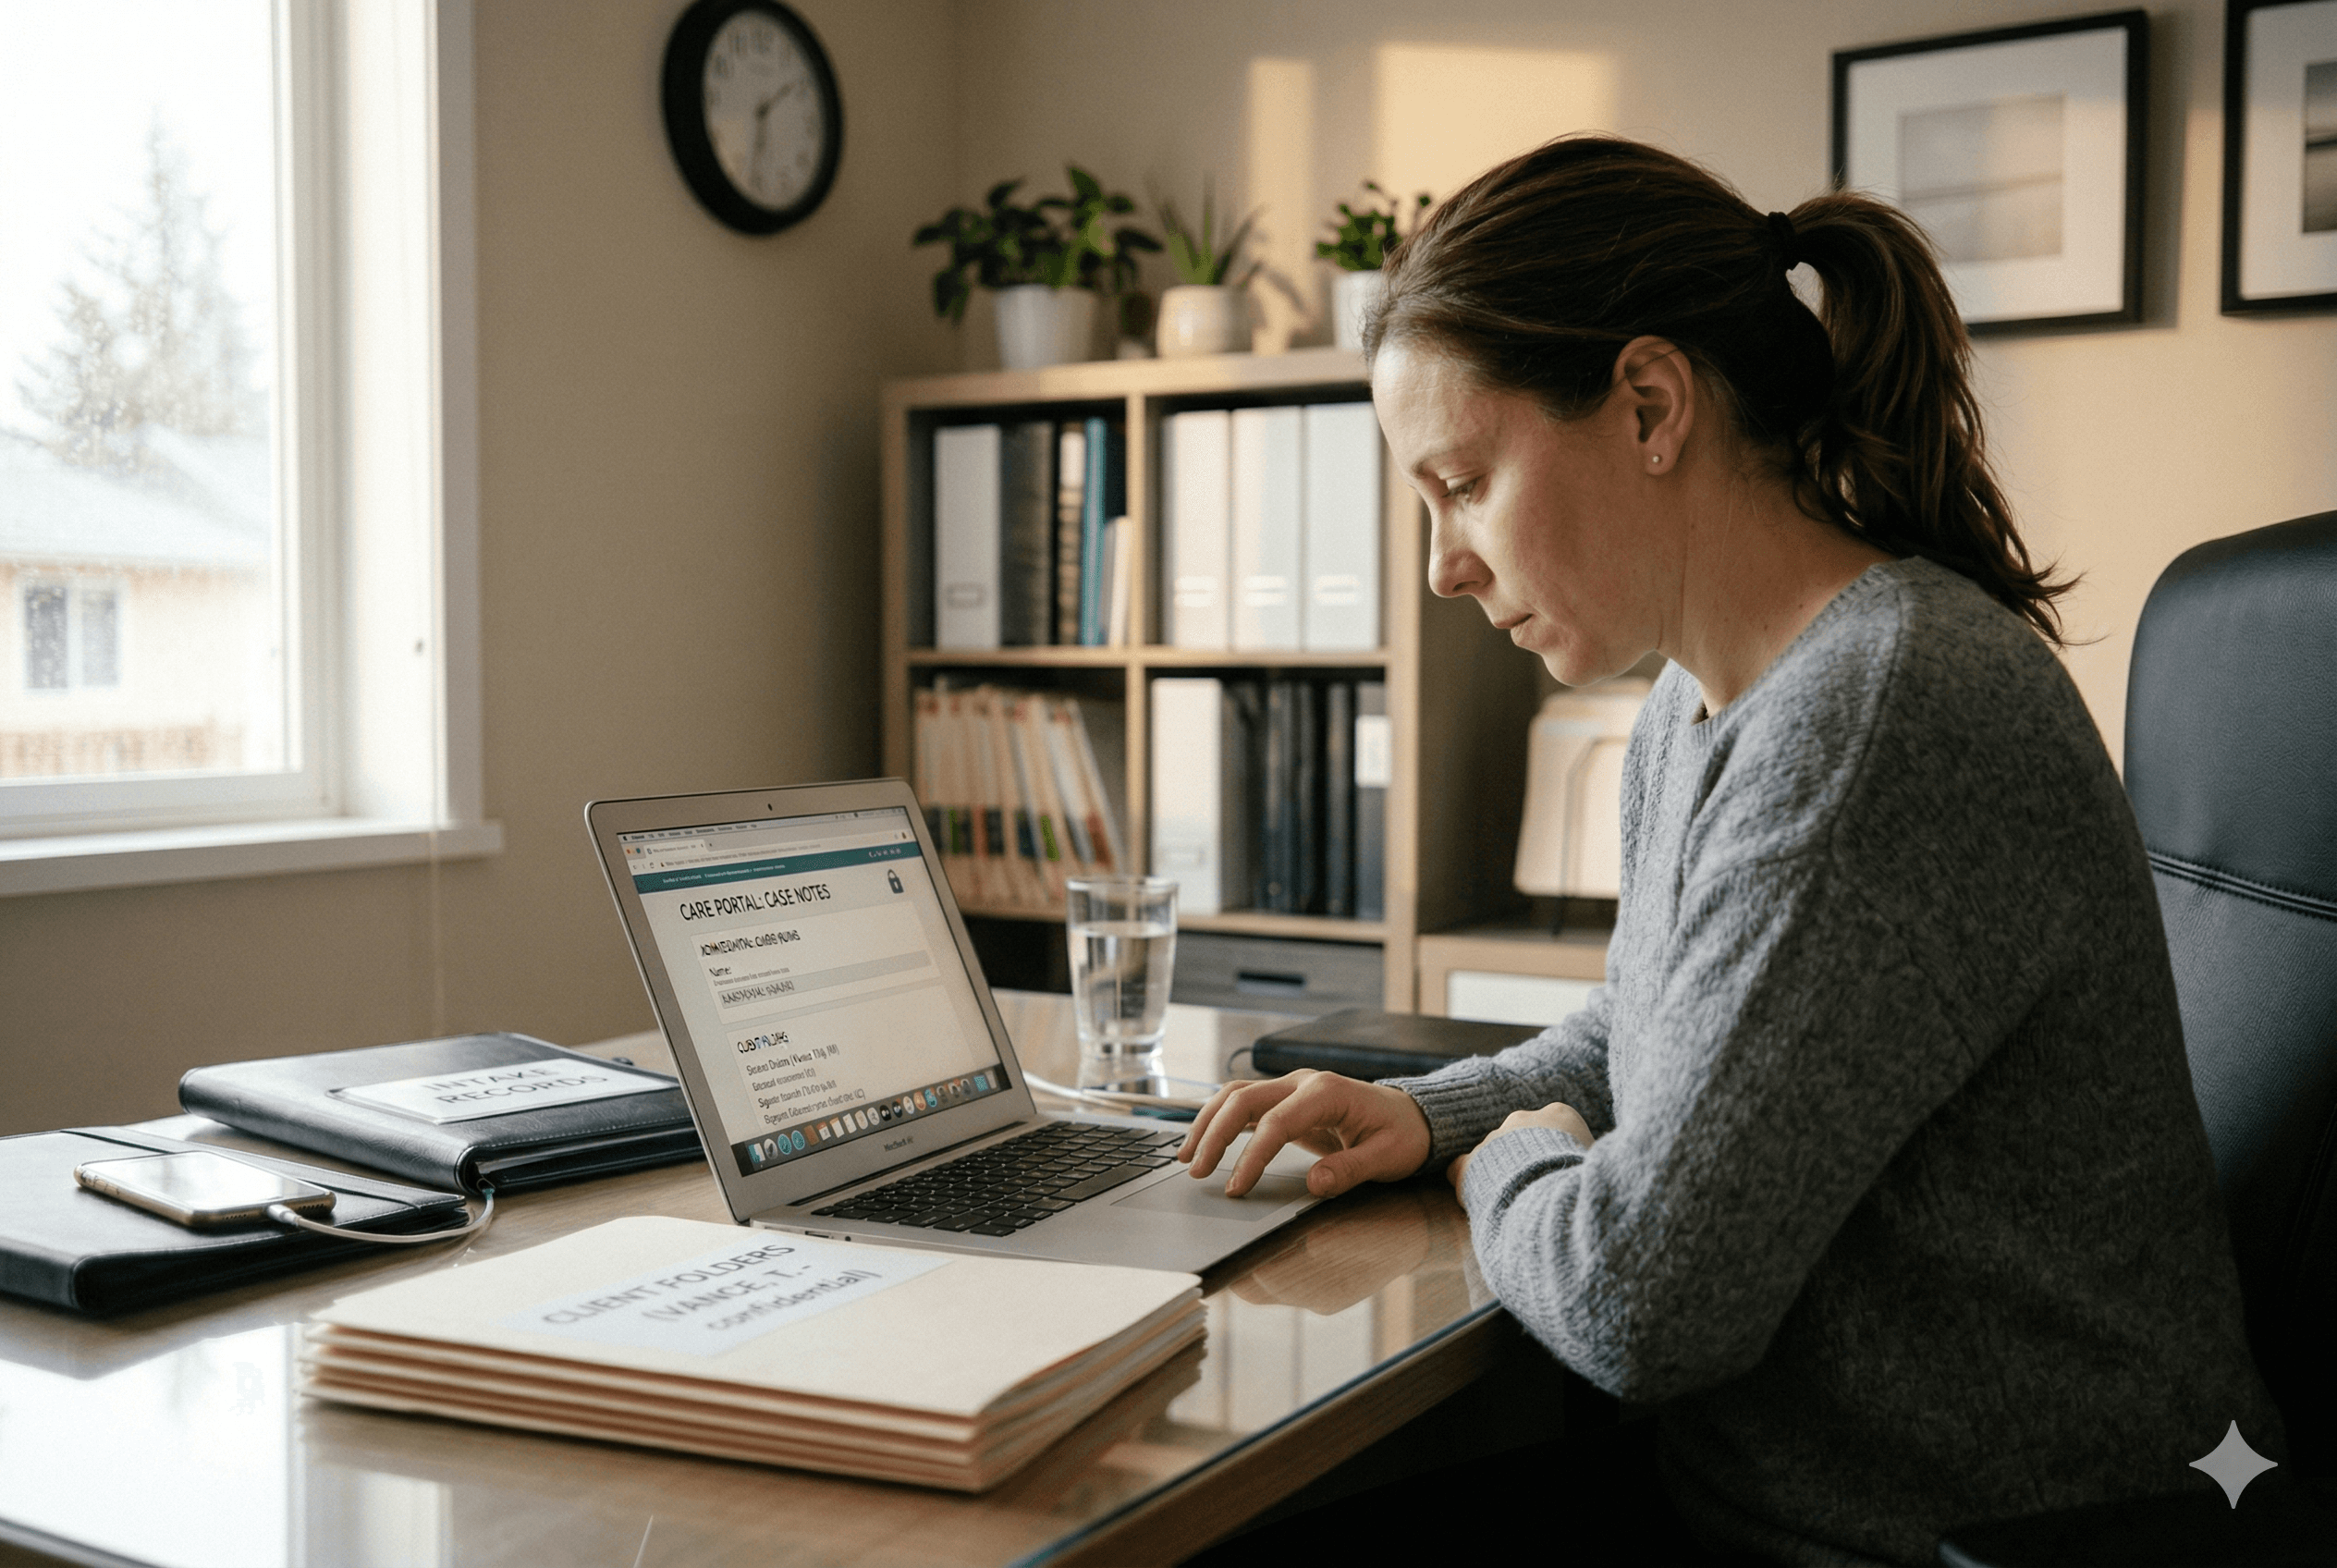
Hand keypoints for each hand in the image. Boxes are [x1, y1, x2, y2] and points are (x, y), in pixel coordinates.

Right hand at [1178, 1070, 1432, 1198]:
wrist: (1415, 1116)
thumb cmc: (1403, 1135)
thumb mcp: (1387, 1157)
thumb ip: (1350, 1170)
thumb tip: (1314, 1184)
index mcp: (1326, 1092)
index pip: (1275, 1123)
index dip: (1251, 1156)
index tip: (1236, 1188)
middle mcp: (1303, 1082)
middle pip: (1243, 1098)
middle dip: (1214, 1134)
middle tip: (1197, 1172)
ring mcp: (1292, 1087)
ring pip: (1236, 1095)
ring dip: (1208, 1122)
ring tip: (1187, 1156)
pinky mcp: (1288, 1100)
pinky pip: (1246, 1104)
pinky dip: (1220, 1120)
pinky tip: (1204, 1142)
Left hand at [1448, 1102, 1593, 1203]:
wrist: (1551, 1194)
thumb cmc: (1585, 1181)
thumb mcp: (1601, 1164)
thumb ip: (1592, 1160)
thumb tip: (1605, 1172)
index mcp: (1561, 1114)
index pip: (1557, 1128)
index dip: (1559, 1153)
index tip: (1563, 1173)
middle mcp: (1523, 1119)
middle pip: (1524, 1139)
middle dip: (1528, 1162)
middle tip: (1538, 1190)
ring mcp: (1494, 1138)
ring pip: (1494, 1154)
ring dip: (1501, 1175)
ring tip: (1517, 1203)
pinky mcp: (1470, 1163)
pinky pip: (1462, 1169)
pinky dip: (1469, 1183)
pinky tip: (1482, 1203)